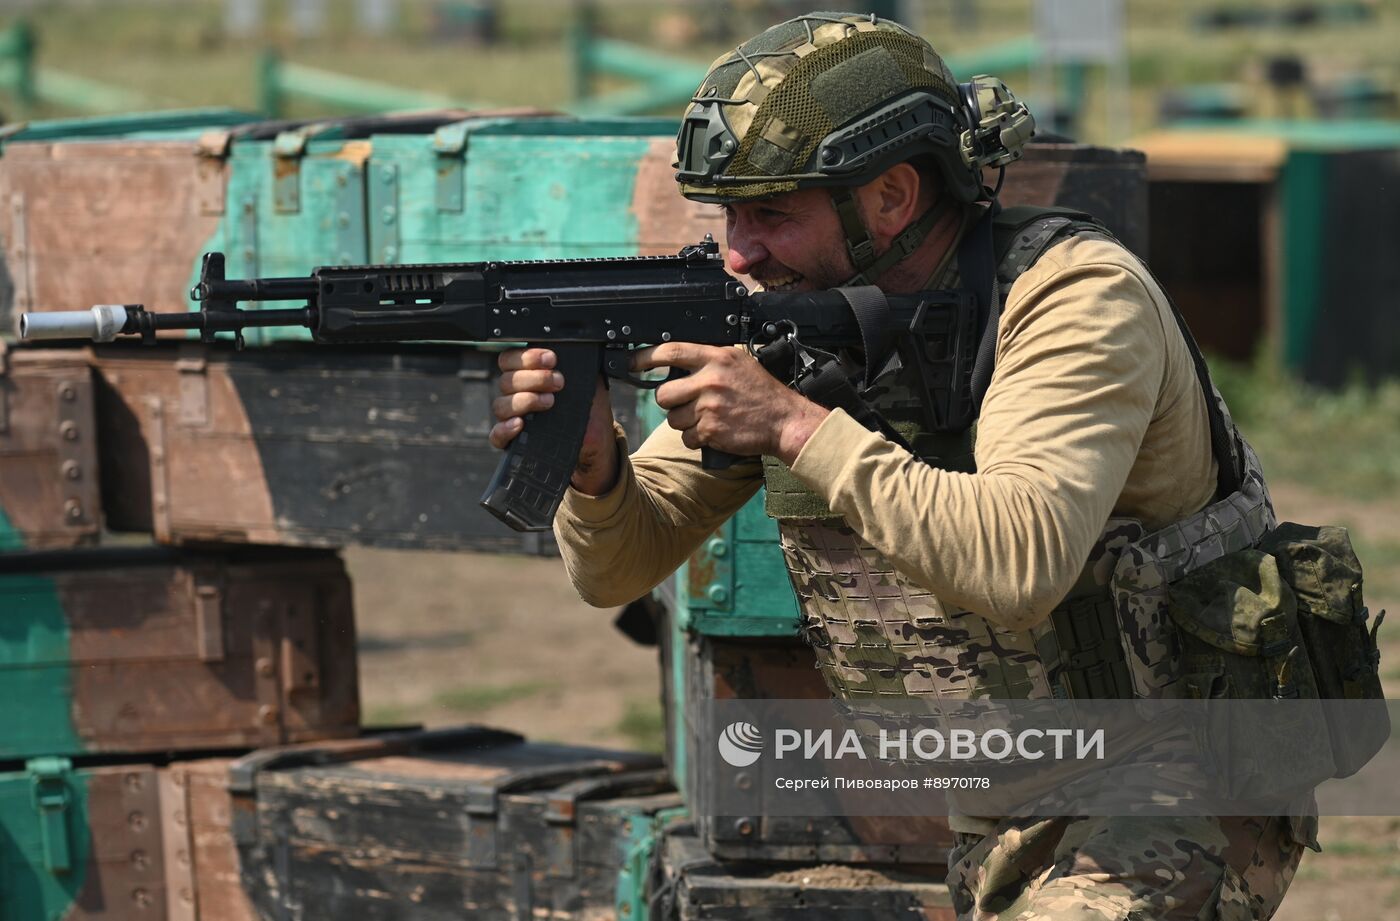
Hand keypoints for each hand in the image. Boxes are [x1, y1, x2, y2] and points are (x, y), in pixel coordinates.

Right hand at [490, 348, 618, 494]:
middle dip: (534, 378)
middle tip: (559, 382)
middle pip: (506, 381)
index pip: (510, 359)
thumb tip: (572, 352)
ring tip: (550, 402)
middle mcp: (516, 395)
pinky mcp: (512, 442)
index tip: (552, 359)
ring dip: (525, 400)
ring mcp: (512, 418)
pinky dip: (505, 428)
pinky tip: (520, 424)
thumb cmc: (587, 409)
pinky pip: (497, 435)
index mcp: (528, 376)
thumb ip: (575, 366)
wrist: (596, 441)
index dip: (527, 357)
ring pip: (500, 405)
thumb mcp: (587, 383)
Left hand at [632, 343, 828, 465]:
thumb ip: (709, 360)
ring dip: (685, 423)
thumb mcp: (738, 363)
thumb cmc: (762, 392)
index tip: (632, 362)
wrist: (784, 420)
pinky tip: (714, 432)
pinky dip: (696, 439)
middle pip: (664, 394)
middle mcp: (710, 380)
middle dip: (671, 402)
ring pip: (673, 419)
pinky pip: (686, 438)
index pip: (670, 351)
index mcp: (716, 358)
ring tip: (707, 418)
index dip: (645, 357)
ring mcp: (709, 407)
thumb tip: (676, 364)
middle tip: (687, 403)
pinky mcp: (710, 431)